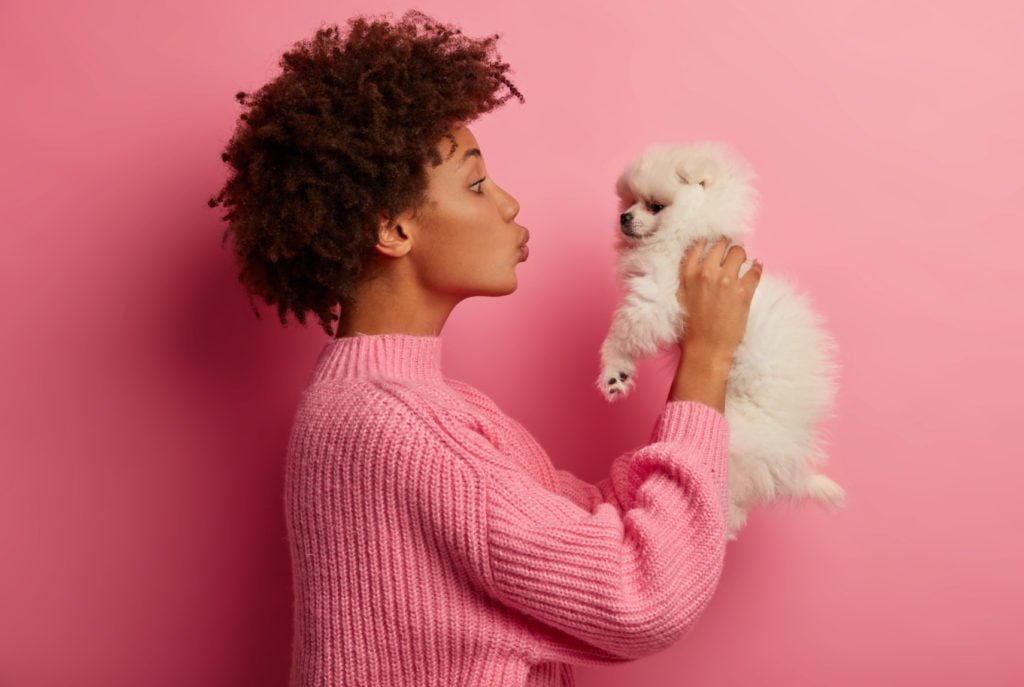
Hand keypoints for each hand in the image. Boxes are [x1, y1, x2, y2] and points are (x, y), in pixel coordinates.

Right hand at [675, 237, 762, 362]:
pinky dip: (756, 267)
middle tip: (730, 253)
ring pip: (739, 252)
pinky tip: (756, 268)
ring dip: (741, 256)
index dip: (709, 242)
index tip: (715, 244)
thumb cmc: (691, 326)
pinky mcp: (744, 291)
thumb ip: (688, 277)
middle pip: (722, 244)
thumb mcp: (681, 297)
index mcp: (689, 274)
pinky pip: (755, 269)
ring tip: (741, 263)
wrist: (706, 348)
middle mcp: (707, 272)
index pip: (699, 244)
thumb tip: (698, 261)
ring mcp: (727, 280)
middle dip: (727, 247)